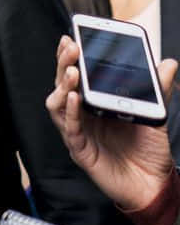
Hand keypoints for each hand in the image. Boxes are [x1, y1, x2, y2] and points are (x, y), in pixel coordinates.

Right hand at [44, 35, 176, 209]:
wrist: (154, 186)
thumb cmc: (148, 152)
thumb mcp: (155, 115)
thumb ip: (157, 89)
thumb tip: (167, 63)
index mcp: (94, 105)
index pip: (76, 77)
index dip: (70, 58)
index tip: (71, 38)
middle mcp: (82, 117)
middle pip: (63, 86)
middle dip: (63, 64)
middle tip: (70, 47)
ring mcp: (79, 133)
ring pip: (58, 105)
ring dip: (62, 86)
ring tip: (72, 71)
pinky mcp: (81, 150)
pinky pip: (70, 129)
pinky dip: (70, 112)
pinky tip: (74, 98)